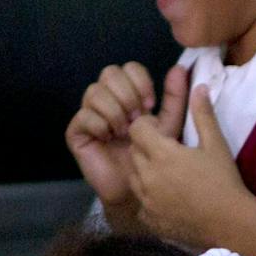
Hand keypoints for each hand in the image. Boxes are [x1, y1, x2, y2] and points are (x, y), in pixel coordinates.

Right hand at [67, 62, 186, 213]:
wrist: (137, 188)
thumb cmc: (152, 156)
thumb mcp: (168, 125)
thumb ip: (174, 98)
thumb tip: (179, 68)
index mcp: (128, 94)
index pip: (128, 68)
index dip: (140, 82)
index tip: (151, 105)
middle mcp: (106, 99)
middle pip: (109, 73)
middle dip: (127, 94)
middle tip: (136, 119)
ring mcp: (89, 114)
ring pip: (95, 92)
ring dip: (115, 111)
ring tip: (124, 132)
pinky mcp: (76, 132)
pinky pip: (84, 115)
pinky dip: (101, 125)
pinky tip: (109, 139)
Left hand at [127, 82, 253, 245]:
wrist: (230, 224)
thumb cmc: (224, 181)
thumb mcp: (216, 144)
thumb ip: (203, 115)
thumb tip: (199, 87)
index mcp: (162, 154)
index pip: (137, 129)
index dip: (147, 126)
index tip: (162, 132)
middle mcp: (147, 176)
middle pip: (133, 152)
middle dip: (145, 147)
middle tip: (167, 151)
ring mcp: (146, 200)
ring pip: (133, 177)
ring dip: (144, 171)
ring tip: (168, 174)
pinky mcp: (149, 219)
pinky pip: (140, 202)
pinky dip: (149, 197)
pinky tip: (169, 198)